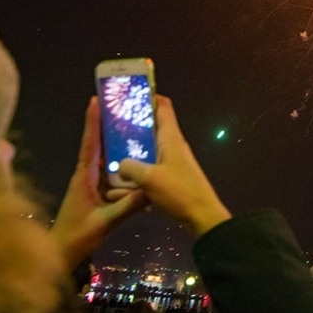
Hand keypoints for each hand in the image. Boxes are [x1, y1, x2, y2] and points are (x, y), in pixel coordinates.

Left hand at [49, 97, 147, 268]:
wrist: (61, 254)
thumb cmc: (78, 237)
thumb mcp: (105, 222)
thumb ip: (127, 206)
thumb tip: (150, 190)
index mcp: (83, 178)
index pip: (89, 144)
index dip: (92, 122)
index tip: (95, 101)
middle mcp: (84, 176)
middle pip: (96, 145)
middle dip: (104, 125)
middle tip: (117, 107)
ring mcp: (88, 184)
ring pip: (103, 158)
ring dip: (113, 143)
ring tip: (129, 127)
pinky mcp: (93, 193)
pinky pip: (107, 173)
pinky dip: (117, 164)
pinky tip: (131, 160)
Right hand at [118, 95, 230, 236]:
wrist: (202, 217)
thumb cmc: (179, 193)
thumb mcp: (149, 179)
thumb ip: (130, 167)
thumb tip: (120, 165)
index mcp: (170, 138)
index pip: (162, 106)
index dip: (147, 96)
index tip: (128, 95)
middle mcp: (172, 145)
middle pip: (151, 127)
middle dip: (132, 126)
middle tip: (110, 127)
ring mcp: (172, 161)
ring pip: (148, 149)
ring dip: (132, 152)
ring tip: (111, 154)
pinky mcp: (171, 177)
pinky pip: (150, 167)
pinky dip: (137, 170)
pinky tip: (123, 180)